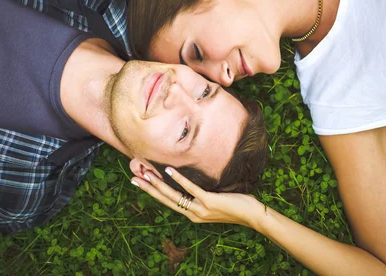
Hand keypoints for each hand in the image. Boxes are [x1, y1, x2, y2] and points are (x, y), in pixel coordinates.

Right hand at [132, 167, 262, 228]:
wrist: (252, 215)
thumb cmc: (236, 206)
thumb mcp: (214, 202)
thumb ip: (202, 195)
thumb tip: (193, 182)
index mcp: (193, 214)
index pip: (168, 202)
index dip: (154, 192)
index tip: (141, 182)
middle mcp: (193, 214)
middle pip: (165, 200)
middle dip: (148, 188)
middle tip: (133, 179)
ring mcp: (200, 209)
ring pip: (173, 196)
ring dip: (158, 184)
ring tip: (146, 174)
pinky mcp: (209, 202)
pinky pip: (191, 189)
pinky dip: (179, 179)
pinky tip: (169, 170)